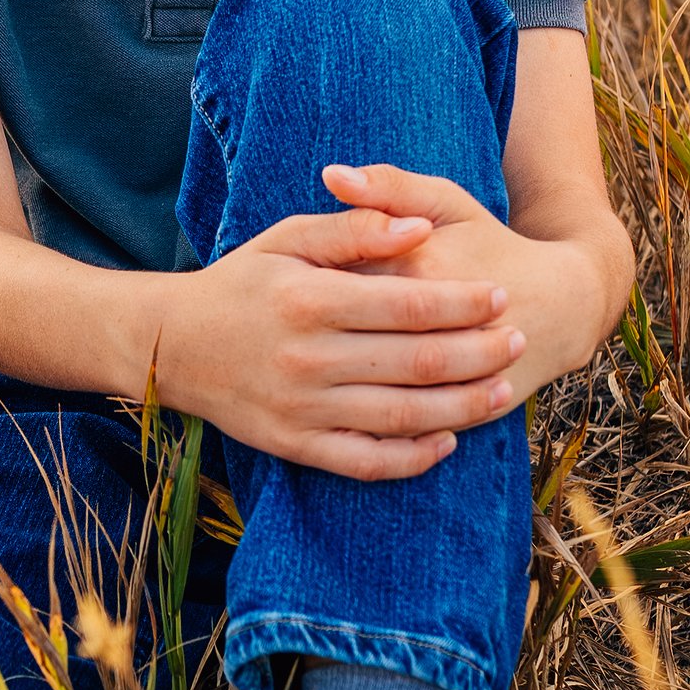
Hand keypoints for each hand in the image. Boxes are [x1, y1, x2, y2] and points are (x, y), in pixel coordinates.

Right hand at [150, 187, 528, 481]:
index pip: (409, 304)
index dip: (464, 302)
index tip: (499, 297)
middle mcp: (307, 358)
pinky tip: (447, 441)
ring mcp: (301, 408)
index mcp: (309, 299)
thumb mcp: (287, 238)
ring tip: (503, 390)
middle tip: (518, 340)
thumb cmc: (240, 283)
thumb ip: (355, 229)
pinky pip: (366, 462)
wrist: (171, 345)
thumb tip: (421, 227)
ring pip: (403, 415)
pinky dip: (412, 457)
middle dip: (479, 352)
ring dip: (463, 406)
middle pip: (418, 361)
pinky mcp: (294, 446)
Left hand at [323, 161, 622, 417]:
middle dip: (319, 341)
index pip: (338, 280)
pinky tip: (353, 408)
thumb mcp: (448, 202)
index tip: (299, 288)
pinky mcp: (468, 410)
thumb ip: (389, 187)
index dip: (308, 285)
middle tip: (304, 337)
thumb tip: (330, 174)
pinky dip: (377, 424)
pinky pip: (408, 425)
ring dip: (342, 386)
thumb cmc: (490, 244)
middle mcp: (437, 325)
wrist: (562, 305)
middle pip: (348, 340)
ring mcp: (455, 375)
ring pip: (376, 391)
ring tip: (323, 373)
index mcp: (420, 265)